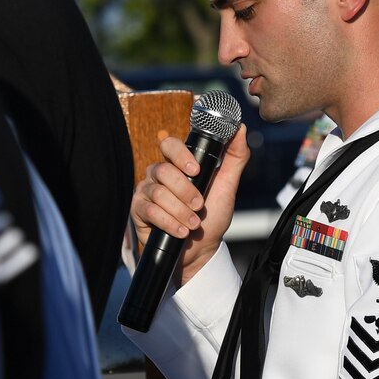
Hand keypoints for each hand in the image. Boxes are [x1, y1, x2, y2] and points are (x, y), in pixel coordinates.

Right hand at [131, 124, 249, 282]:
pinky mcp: (139, 211)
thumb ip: (236, 157)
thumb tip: (240, 128)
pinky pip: (150, 211)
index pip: (170, 145)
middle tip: (199, 206)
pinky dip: (170, 222)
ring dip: (180, 211)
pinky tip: (182, 231)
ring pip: (158, 193)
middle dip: (185, 191)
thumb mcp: (228, 186)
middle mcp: (159, 174)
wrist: (201, 250)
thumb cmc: (212, 216)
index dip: (180, 154)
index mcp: (178, 165)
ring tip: (194, 223)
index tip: (196, 170)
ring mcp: (147, 192)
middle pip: (164, 171)